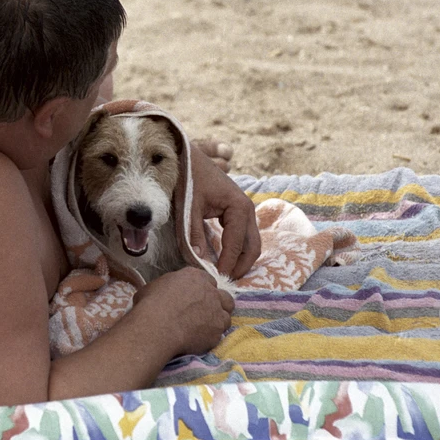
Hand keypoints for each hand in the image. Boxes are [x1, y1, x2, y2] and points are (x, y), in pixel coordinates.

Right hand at [133, 267, 234, 355]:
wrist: (157, 326)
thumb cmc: (150, 304)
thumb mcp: (156, 286)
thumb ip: (168, 287)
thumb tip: (164, 293)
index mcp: (195, 277)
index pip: (208, 280)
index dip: (202, 290)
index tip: (195, 298)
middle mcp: (210, 292)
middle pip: (224, 297)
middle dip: (218, 304)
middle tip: (206, 313)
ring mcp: (216, 312)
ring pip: (226, 316)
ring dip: (218, 321)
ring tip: (204, 329)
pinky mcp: (217, 331)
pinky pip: (219, 334)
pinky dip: (211, 337)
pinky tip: (199, 340)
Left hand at [185, 144, 261, 278]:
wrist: (188, 157)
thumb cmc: (188, 178)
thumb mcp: (188, 207)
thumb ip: (193, 234)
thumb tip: (199, 262)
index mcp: (239, 206)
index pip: (237, 243)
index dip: (228, 263)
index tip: (217, 278)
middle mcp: (247, 209)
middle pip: (252, 246)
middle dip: (241, 266)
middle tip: (224, 281)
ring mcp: (244, 211)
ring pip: (250, 243)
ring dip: (240, 260)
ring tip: (224, 274)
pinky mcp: (236, 213)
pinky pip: (242, 236)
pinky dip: (236, 250)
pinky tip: (222, 261)